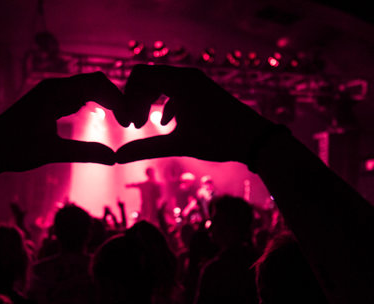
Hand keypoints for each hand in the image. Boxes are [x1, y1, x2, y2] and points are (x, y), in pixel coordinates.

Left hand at [0, 72, 122, 191]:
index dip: (118, 100)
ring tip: (121, 120)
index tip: (129, 122)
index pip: (97, 84)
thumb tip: (115, 159)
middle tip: (129, 122)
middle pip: (95, 82)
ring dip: (105, 101)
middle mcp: (54, 87)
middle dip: (115, 99)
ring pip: (87, 88)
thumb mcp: (52, 152)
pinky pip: (77, 97)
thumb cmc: (15, 149)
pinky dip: (93, 104)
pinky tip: (101, 118)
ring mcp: (51, 93)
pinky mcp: (49, 102)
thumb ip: (85, 153)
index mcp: (55, 92)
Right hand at [115, 65, 271, 163]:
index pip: (140, 75)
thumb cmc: (219, 140)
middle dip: (136, 100)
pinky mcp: (203, 90)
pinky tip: (167, 123)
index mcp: (180, 82)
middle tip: (134, 125)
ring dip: (149, 101)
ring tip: (146, 125)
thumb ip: (146, 148)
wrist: (255, 139)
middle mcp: (187, 76)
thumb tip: (118, 157)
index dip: (127, 97)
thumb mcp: (179, 145)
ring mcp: (197, 81)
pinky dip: (165, 102)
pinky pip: (176, 88)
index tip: (128, 122)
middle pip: (148, 78)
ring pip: (162, 83)